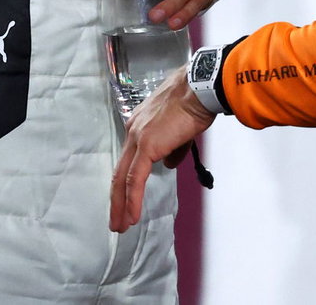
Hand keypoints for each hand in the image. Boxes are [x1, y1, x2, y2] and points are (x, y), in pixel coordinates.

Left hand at [109, 67, 214, 232]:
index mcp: (140, 125)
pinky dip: (132, 200)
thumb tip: (168, 165)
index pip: (128, 160)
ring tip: (121, 225)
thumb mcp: (180, 130)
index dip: (125, 182)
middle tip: (115, 221)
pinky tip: (132, 216)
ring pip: (122, 179)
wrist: (200, 89)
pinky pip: (134, 180)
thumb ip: (172, 149)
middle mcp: (133, 131)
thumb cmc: (195, 103)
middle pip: (119, 172)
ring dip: (121, 205)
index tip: (125, 199)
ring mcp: (138, 138)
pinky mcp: (146, 146)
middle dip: (116, 200)